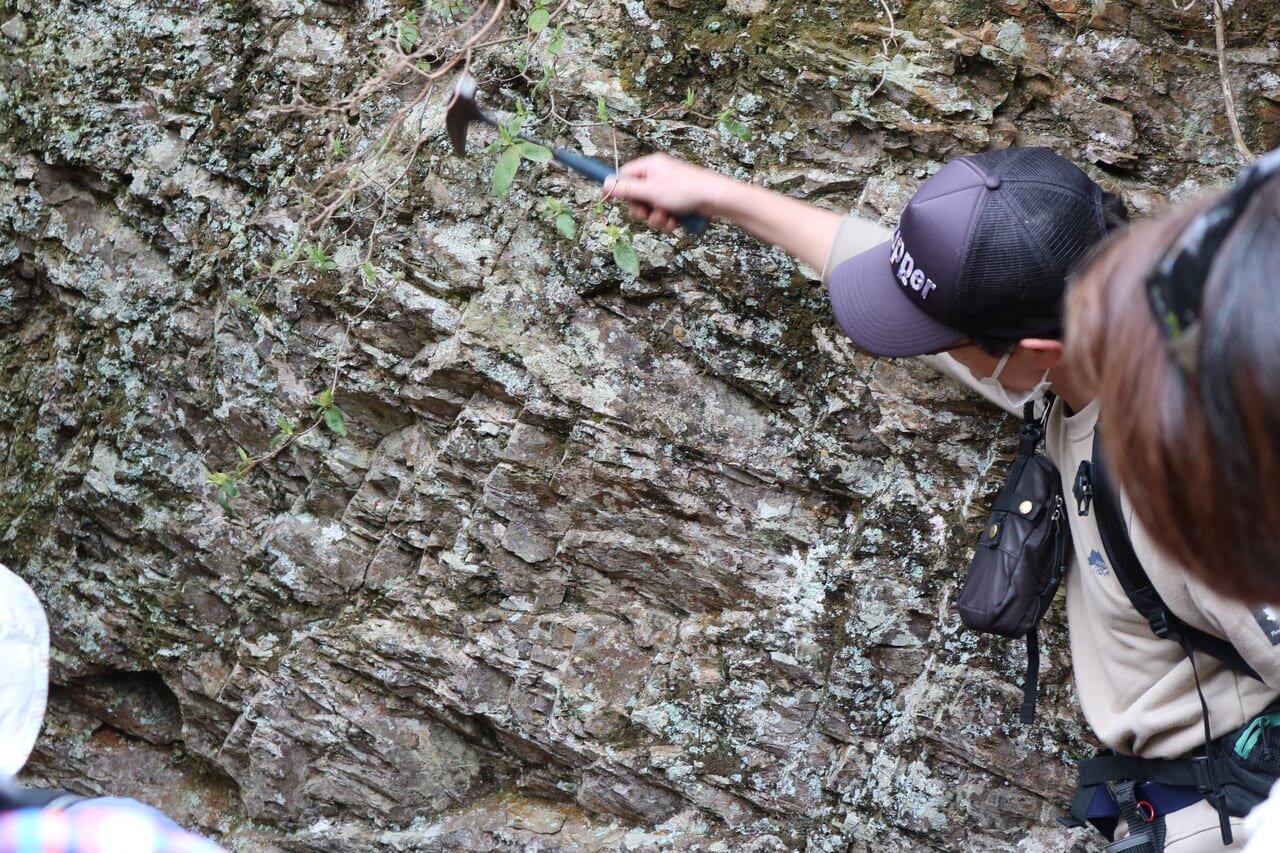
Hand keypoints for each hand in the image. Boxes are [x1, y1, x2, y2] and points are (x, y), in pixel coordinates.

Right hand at [602, 153, 727, 233]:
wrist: (716, 199)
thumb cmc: (686, 190)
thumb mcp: (650, 191)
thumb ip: (626, 189)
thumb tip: (605, 184)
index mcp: (650, 166)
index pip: (624, 175)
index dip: (617, 189)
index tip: (607, 199)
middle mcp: (658, 176)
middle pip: (635, 195)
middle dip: (640, 209)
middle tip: (646, 212)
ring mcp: (668, 190)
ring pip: (649, 209)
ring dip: (655, 218)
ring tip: (667, 217)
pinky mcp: (677, 203)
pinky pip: (663, 214)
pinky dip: (667, 221)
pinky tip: (676, 221)